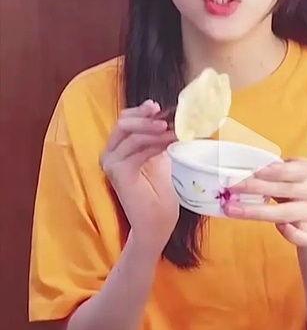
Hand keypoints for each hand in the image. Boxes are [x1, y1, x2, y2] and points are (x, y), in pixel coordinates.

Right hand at [100, 100, 178, 249]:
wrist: (157, 222)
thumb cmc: (159, 194)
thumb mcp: (160, 158)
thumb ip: (157, 138)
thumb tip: (169, 116)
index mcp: (118, 149)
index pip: (125, 121)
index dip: (140, 111)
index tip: (159, 106)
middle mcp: (110, 154)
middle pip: (124, 123)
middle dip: (146, 117)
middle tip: (167, 117)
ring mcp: (111, 163)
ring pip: (131, 134)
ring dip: (155, 130)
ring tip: (175, 131)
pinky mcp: (118, 172)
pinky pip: (137, 149)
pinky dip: (155, 143)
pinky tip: (169, 142)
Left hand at [222, 157, 306, 246]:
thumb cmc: (294, 194)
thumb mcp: (288, 177)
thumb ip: (269, 174)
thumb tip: (235, 174)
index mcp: (306, 171)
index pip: (286, 170)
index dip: (269, 171)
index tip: (251, 171)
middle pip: (282, 190)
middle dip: (254, 188)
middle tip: (231, 187)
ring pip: (285, 213)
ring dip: (256, 211)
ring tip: (231, 209)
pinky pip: (304, 236)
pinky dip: (293, 234)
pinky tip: (281, 227)